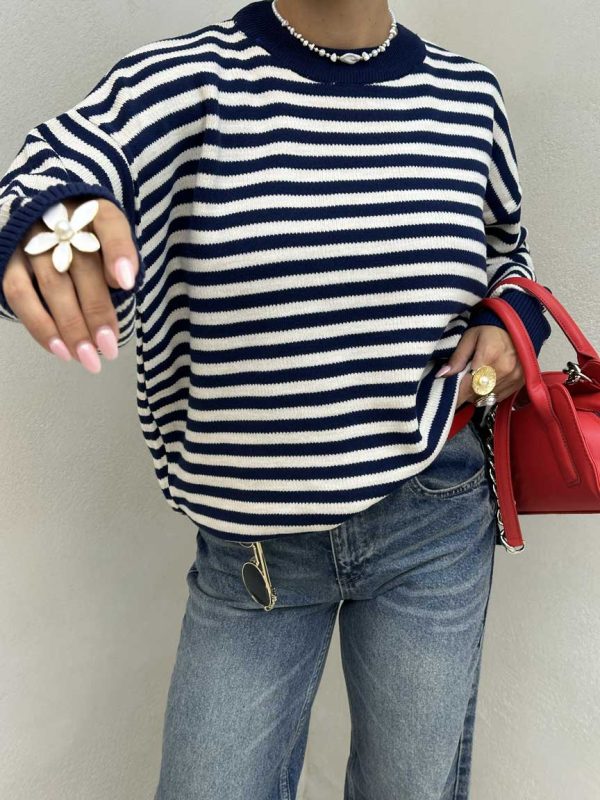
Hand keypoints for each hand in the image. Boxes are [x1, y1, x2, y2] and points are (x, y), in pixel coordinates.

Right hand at [2, 197, 138, 372]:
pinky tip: (60, 349)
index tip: (128, 283)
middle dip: (97, 311)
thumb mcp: (108, 239)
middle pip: (81, 266)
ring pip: (51, 284)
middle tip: (110, 348)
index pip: (109, 223)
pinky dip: (40, 325)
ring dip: (71, 326)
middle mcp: (59, 218)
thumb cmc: (86, 238)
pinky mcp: (8, 258)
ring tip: (87, 357)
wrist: (42, 219)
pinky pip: (19, 293)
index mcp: (92, 210)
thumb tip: (124, 284)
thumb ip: (118, 257)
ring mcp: (31, 239)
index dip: (119, 251)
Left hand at [437, 325, 525, 407]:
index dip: (456, 394)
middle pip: (477, 393)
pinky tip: (485, 383)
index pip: (468, 385)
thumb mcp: (469, 338)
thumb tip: (442, 375)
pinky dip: (489, 394)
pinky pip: (499, 396)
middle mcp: (504, 369)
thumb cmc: (489, 330)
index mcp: (488, 356)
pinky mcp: (520, 382)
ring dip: (476, 394)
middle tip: (459, 386)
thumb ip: (457, 358)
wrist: (516, 326)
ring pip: (487, 397)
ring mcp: (514, 377)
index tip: (448, 397)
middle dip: (465, 394)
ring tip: (472, 382)